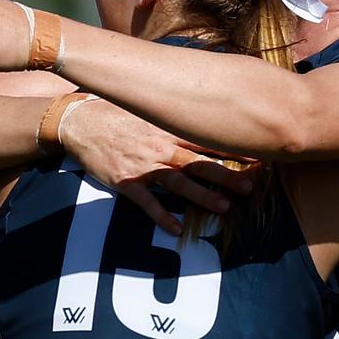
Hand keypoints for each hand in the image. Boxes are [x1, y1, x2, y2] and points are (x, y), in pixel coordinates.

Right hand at [60, 98, 253, 234]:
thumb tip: (201, 113)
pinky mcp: (126, 181)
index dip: (234, 147)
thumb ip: (173, 116)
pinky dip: (162, 216)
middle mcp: (160, 146)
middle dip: (227, 175)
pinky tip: (177, 230)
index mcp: (168, 128)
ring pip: (179, 182)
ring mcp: (144, 165)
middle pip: (200, 162)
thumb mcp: (148, 108)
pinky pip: (147, 202)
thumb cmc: (116, 112)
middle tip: (251, 187)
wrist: (78, 120)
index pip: (208, 137)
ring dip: (202, 196)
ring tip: (224, 208)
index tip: (259, 155)